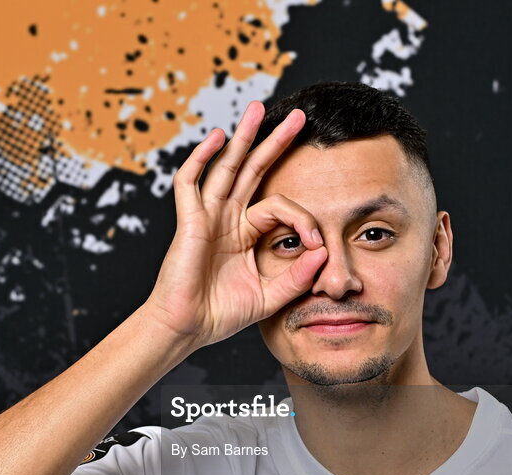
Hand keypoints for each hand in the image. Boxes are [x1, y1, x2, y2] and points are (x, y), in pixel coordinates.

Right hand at [141, 101, 327, 349]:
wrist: (187, 328)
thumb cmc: (221, 315)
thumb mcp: (270, 296)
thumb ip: (297, 277)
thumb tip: (324, 251)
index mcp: (245, 234)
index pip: (280, 207)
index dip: (303, 219)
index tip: (318, 242)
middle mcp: (228, 219)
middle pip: (254, 170)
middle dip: (275, 142)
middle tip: (298, 117)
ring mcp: (208, 217)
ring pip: (227, 167)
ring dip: (243, 137)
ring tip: (257, 108)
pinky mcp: (190, 222)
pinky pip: (191, 183)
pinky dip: (201, 158)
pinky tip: (217, 138)